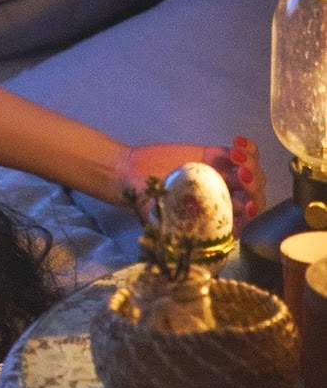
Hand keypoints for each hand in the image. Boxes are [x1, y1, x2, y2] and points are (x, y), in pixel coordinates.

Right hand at [114, 139, 264, 235]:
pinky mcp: (218, 157)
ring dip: (252, 165)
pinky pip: (244, 154)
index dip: (251, 215)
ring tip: (236, 157)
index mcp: (216, 219)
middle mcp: (224, 199)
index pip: (245, 221)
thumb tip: (191, 245)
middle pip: (254, 195)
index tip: (246, 205)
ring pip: (253, 173)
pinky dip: (248, 148)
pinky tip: (237, 143)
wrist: (132, 173)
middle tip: (241, 176)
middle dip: (254, 186)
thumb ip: (179, 231)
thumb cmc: (146, 201)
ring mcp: (224, 177)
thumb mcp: (161, 221)